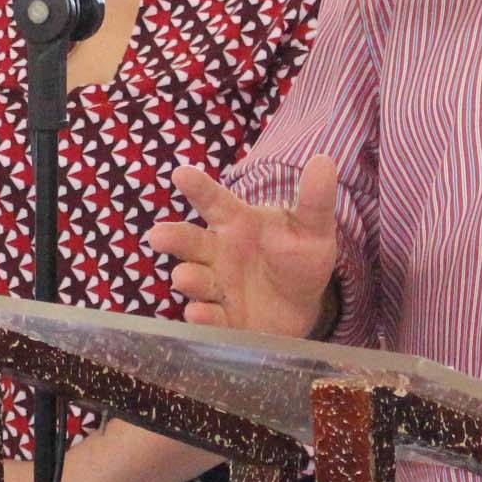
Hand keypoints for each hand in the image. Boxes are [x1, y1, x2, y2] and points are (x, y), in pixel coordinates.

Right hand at [145, 156, 340, 338]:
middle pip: (189, 241)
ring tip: (184, 277)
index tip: (181, 174)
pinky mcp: (223, 319)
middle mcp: (218, 252)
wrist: (304, 305)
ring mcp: (217, 286)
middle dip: (172, 238)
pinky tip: (197, 313)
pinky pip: (208, 317)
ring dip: (187, 278)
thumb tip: (324, 161)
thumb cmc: (298, 258)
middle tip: (158, 236)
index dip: (198, 188)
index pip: (213, 201)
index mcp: (236, 223)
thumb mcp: (313, 229)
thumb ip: (314, 199)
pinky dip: (202, 316)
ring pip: (193, 279)